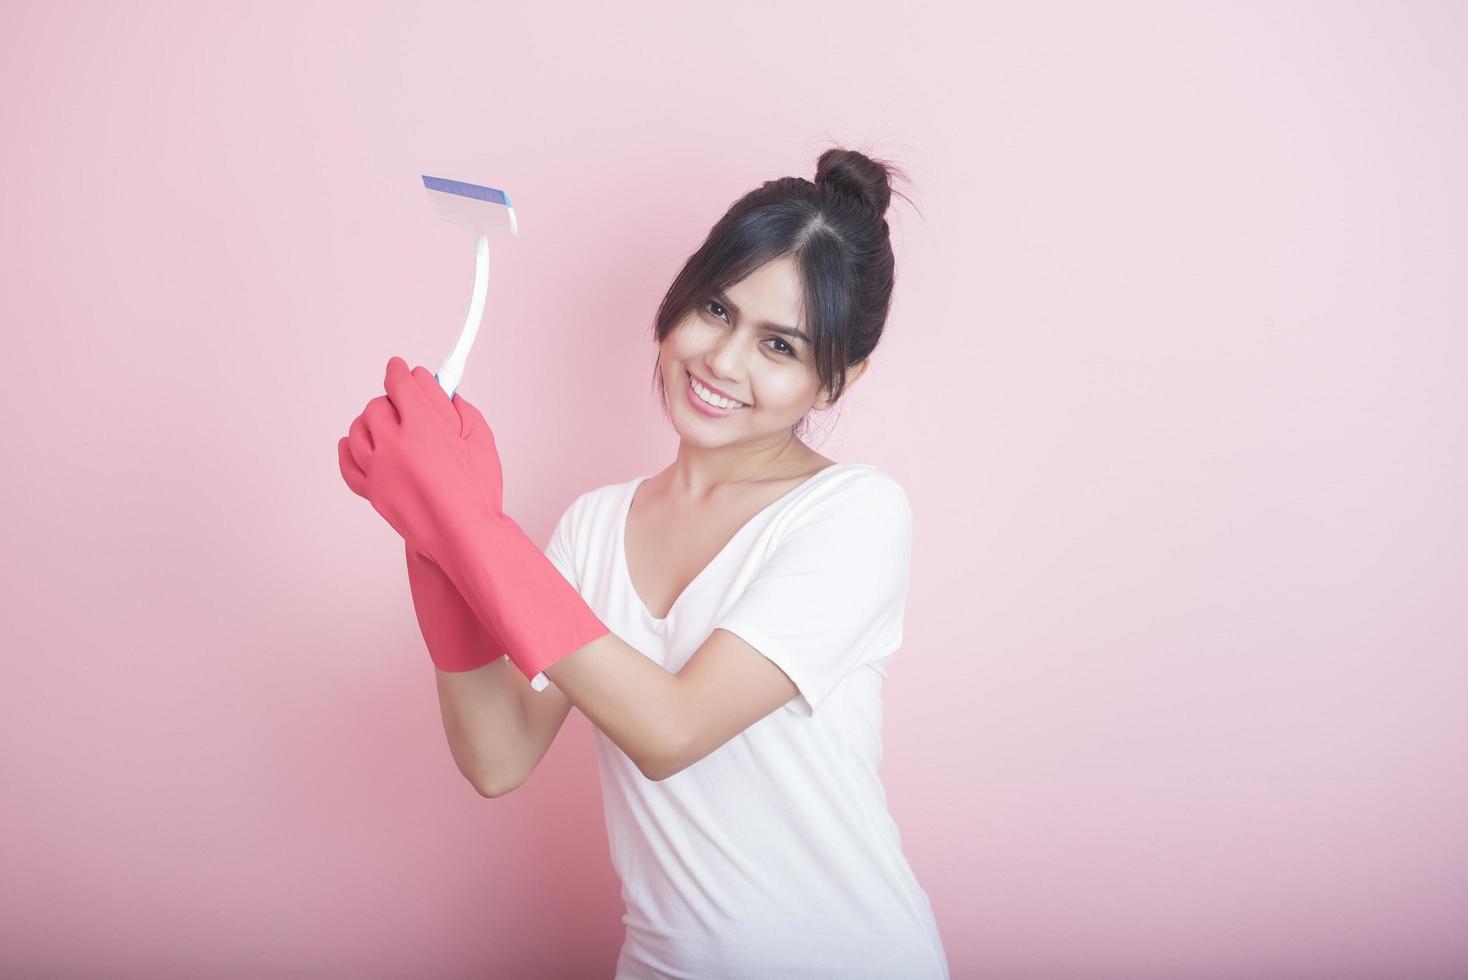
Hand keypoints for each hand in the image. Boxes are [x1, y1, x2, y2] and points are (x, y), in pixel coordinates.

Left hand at [337, 356, 506, 559]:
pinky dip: (349, 448)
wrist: (464, 535)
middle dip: (389, 400)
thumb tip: (448, 396)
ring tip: (382, 424)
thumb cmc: (477, 492)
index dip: (398, 371)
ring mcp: (378, 469)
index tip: (397, 367)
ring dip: (369, 422)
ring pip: (357, 430)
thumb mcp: (481, 440)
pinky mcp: (371, 491)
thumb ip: (462, 410)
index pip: (400, 384)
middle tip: (402, 403)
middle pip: (376, 405)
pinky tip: (355, 443)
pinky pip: (347, 463)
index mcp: (423, 427)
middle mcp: (394, 445)